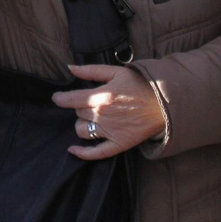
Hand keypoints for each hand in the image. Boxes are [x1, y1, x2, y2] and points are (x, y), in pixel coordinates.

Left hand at [51, 63, 166, 159]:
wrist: (163, 103)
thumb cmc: (139, 85)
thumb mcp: (116, 71)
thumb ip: (91, 70)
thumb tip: (70, 68)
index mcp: (101, 96)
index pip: (71, 100)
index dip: (61, 99)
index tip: (57, 98)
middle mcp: (103, 115)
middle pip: (78, 113)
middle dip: (81, 107)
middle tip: (91, 102)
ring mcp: (110, 131)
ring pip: (82, 130)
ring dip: (82, 124)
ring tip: (90, 118)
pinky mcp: (118, 144)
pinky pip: (96, 153)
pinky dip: (82, 153)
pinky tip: (72, 150)